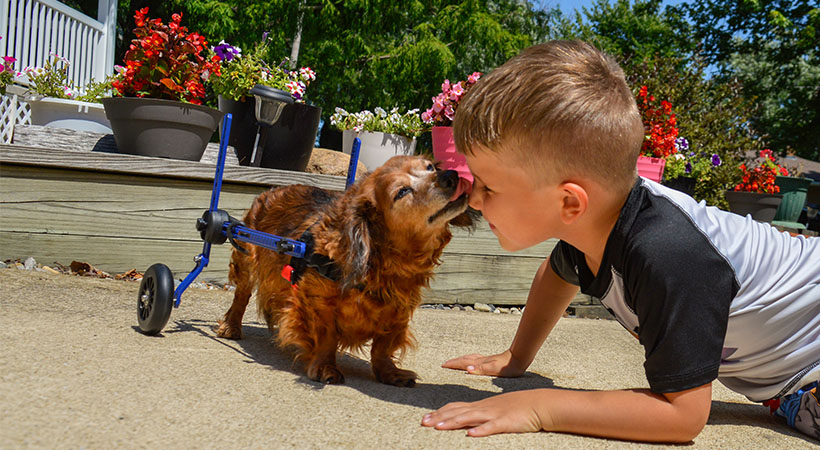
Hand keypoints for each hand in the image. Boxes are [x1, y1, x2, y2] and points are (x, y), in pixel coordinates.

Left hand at [421, 390, 547, 436]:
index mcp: (481, 406)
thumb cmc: (517, 408)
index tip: (425, 418)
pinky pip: (491, 427)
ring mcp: (494, 414)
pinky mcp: (506, 422)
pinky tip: (470, 434)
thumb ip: (480, 415)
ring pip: (470, 417)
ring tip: (438, 427)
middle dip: (439, 417)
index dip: (440, 413)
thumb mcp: (495, 409)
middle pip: (457, 412)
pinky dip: (480, 430)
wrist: (539, 404)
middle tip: (423, 422)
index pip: (455, 407)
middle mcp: (484, 408)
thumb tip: (466, 424)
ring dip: (453, 422)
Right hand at [441, 349, 525, 376]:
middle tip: (445, 363)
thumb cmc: (508, 367)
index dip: (453, 364)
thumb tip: (467, 369)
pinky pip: (475, 359)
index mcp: (480, 363)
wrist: (519, 359)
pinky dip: (470, 360)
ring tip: (455, 361)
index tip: (443, 365)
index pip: (463, 363)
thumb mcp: (494, 370)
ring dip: (461, 360)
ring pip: (470, 358)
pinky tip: (473, 362)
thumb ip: (480, 369)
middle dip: (454, 361)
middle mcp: (481, 360)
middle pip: (464, 359)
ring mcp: (486, 360)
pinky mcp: (490, 361)